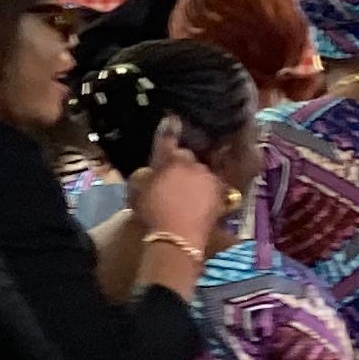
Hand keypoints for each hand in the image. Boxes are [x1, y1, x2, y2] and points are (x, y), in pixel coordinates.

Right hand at [129, 121, 224, 248]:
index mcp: (173, 160)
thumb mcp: (138, 190)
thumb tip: (150, 169)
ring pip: (202, 173)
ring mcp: (210, 180)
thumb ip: (145, 173)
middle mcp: (195, 165)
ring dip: (196, 178)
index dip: (169, 131)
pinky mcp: (220, 197)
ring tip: (187, 192)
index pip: (170, 139)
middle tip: (172, 177)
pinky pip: (212, 188)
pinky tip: (199, 202)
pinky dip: (206, 192)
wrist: (177, 238)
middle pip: (188, 158)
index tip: (171, 120)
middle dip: (182, 164)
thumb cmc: (153, 212)